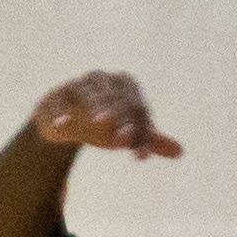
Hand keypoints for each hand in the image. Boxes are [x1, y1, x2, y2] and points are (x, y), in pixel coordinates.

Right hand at [31, 71, 181, 158]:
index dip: (142, 133)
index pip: (138, 109)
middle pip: (116, 100)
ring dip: (96, 107)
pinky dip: (61, 114)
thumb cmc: (103, 123)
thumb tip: (180, 152)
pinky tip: (63, 126)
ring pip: (89, 95)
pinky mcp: (56, 96)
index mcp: (125, 85)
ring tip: (101, 121)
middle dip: (122, 119)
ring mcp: (78, 85)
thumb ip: (150, 139)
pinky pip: (59, 103)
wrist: (66, 120)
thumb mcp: (126, 131)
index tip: (142, 157)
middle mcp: (102, 80)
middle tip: (124, 138)